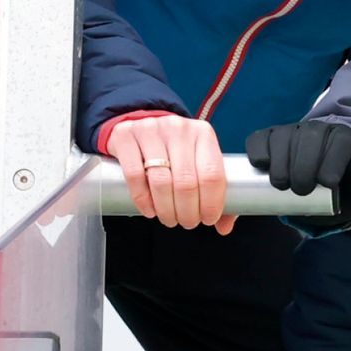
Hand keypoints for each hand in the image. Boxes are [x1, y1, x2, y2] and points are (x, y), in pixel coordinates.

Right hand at [104, 111, 231, 232]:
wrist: (138, 124)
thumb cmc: (173, 149)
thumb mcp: (196, 160)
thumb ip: (213, 190)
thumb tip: (224, 226)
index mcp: (203, 134)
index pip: (213, 174)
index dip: (211, 203)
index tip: (208, 219)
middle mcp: (178, 129)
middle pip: (186, 182)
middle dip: (188, 211)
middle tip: (187, 222)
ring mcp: (150, 130)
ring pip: (161, 181)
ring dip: (166, 209)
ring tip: (169, 219)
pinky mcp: (126, 136)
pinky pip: (135, 175)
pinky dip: (143, 199)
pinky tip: (150, 210)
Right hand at [246, 119, 350, 219]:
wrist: (324, 184)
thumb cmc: (345, 187)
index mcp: (345, 138)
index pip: (340, 142)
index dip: (333, 161)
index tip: (327, 185)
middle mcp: (318, 129)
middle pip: (310, 137)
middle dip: (303, 165)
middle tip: (301, 190)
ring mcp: (292, 131)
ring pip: (283, 136)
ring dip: (280, 161)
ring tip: (281, 185)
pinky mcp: (270, 138)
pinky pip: (261, 138)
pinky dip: (258, 150)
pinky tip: (261, 166)